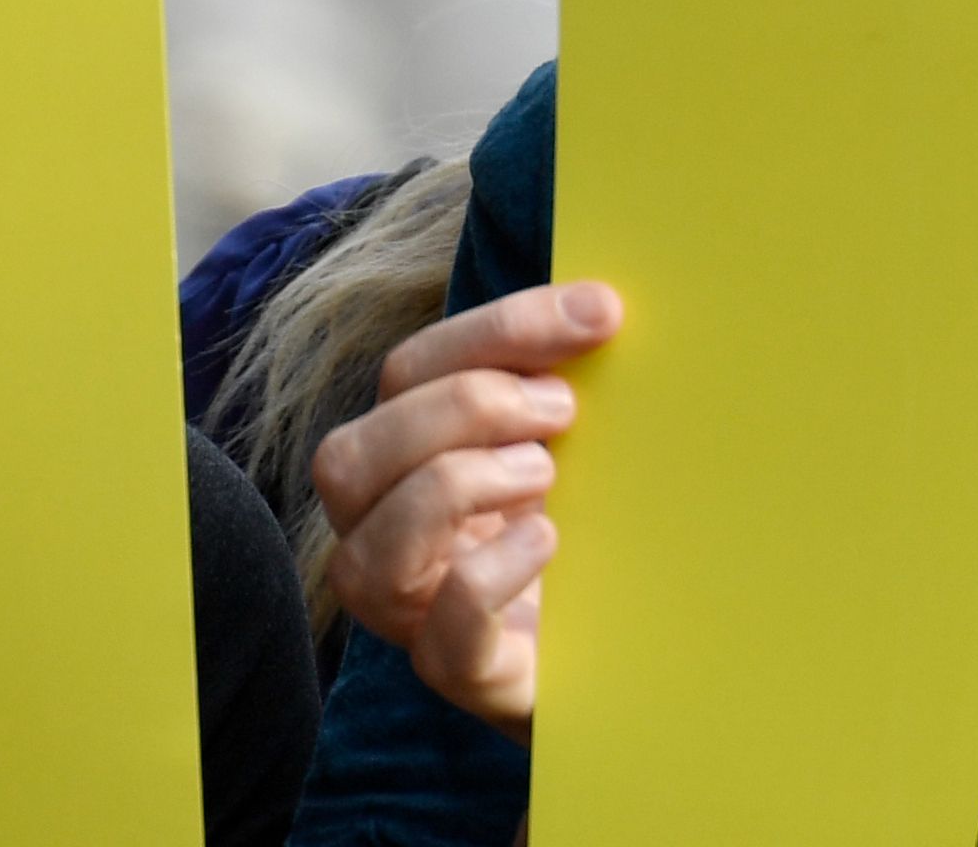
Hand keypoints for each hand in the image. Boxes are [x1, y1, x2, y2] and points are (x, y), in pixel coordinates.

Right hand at [310, 278, 618, 729]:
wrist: (630, 637)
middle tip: (563, 409)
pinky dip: (488, 577)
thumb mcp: (570, 437)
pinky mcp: (468, 677)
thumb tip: (601, 301)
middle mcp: (386, 536)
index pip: (407, 373)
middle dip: (462, 409)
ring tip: (547, 474)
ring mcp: (415, 616)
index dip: (497, 330)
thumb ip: (561, 375)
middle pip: (348, 458)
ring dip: (458, 487)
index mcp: (409, 457)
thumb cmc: (587, 520)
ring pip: (365, 554)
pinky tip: (546, 539)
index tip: (600, 312)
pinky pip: (441, 638)